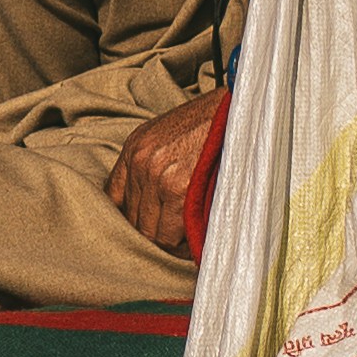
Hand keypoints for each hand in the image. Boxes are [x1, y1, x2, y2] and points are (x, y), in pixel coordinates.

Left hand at [110, 92, 218, 263]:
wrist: (241, 110)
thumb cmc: (212, 126)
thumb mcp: (169, 137)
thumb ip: (153, 167)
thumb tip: (149, 210)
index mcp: (135, 147)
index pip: (115, 200)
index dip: (132, 221)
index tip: (150, 230)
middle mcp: (139, 161)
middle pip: (134, 221)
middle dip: (155, 236)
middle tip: (176, 243)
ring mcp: (156, 174)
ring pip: (151, 233)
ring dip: (170, 245)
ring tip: (188, 245)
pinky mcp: (177, 187)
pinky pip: (171, 235)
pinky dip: (183, 247)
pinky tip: (195, 244)